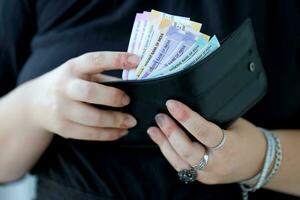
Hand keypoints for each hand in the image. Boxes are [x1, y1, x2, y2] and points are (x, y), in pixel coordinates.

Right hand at [25, 51, 138, 140]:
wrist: (35, 102)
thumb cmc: (68, 84)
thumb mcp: (81, 73)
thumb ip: (104, 78)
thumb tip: (134, 86)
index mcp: (73, 68)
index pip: (95, 60)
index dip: (116, 59)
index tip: (136, 60)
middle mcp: (64, 87)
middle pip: (89, 92)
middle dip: (112, 97)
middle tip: (127, 101)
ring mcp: (61, 109)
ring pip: (91, 118)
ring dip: (115, 121)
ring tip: (131, 122)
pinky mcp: (62, 128)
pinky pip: (89, 134)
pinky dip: (108, 135)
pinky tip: (120, 132)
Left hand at [147, 100, 266, 183]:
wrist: (258, 163)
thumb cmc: (248, 139)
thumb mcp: (235, 123)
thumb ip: (212, 118)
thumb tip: (187, 107)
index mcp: (230, 147)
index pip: (204, 131)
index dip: (186, 117)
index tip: (172, 104)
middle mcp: (218, 164)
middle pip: (188, 151)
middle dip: (171, 133)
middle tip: (160, 116)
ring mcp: (208, 175)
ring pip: (180, 162)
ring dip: (164, 144)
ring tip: (153, 128)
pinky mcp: (201, 178)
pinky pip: (181, 167)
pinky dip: (169, 153)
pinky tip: (160, 141)